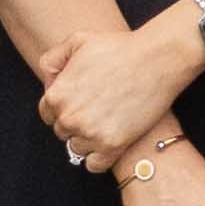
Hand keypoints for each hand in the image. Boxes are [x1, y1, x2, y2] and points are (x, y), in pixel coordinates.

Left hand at [42, 10, 204, 173]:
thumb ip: (52, 59)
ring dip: (88, 140)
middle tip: (98, 108)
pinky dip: (99, 157)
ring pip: (77, 149)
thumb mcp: (77, 40)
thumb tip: (48, 81)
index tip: (82, 101)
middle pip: (62, 132)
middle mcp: (69, 118)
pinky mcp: (113, 146)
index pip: (48, 113)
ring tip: (107, 122)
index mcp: (57, 95)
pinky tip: (110, 141)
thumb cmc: (119, 47)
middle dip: (76, 122)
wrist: (157, 59)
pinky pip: (94, 165)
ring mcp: (91, 134)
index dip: (64, 106)